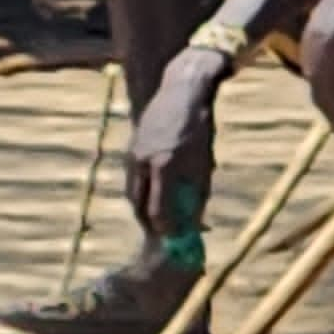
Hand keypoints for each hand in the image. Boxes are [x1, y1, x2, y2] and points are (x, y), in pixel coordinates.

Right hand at [122, 47, 229, 227]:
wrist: (182, 90)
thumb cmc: (200, 127)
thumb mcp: (203, 162)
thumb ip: (196, 193)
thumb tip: (195, 223)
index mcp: (166, 166)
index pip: (160, 213)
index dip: (167, 232)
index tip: (176, 243)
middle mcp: (145, 162)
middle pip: (140, 208)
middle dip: (151, 225)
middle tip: (163, 235)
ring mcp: (134, 155)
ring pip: (134, 195)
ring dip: (145, 209)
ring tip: (159, 217)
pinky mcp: (130, 149)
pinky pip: (133, 180)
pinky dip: (143, 192)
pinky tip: (155, 193)